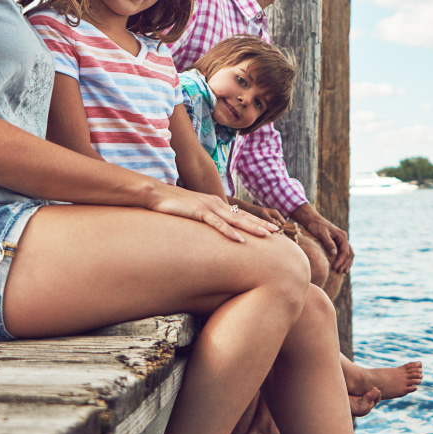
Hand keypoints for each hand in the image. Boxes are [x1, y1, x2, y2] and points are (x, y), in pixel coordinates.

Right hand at [151, 184, 278, 241]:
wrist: (156, 194)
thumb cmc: (172, 205)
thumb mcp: (192, 212)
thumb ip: (203, 219)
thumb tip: (209, 229)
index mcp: (215, 204)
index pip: (239, 213)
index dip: (255, 220)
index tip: (269, 228)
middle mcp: (216, 204)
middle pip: (242, 216)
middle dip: (260, 224)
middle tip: (276, 231)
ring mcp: (208, 207)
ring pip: (235, 219)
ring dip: (251, 228)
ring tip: (266, 235)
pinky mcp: (198, 212)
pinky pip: (217, 224)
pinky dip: (229, 232)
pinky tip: (239, 239)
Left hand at [290, 203, 353, 272]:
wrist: (313, 220)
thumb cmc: (316, 226)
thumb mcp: (322, 234)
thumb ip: (328, 243)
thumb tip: (334, 254)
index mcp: (342, 236)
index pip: (345, 251)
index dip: (341, 260)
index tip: (335, 268)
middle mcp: (344, 238)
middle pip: (349, 253)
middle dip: (345, 263)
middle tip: (339, 271)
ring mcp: (341, 241)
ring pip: (349, 254)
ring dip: (346, 263)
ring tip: (342, 272)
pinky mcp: (338, 243)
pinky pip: (344, 252)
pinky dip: (344, 260)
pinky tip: (341, 266)